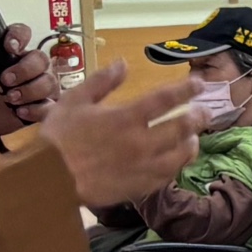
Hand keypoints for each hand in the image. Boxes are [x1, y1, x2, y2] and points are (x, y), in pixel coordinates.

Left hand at [0, 21, 56, 135]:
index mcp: (7, 51)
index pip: (22, 33)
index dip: (20, 37)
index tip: (9, 46)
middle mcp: (26, 66)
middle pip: (41, 59)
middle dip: (26, 69)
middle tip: (5, 80)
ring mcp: (35, 87)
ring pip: (49, 82)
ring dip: (31, 90)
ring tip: (10, 99)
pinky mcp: (39, 108)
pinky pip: (51, 107)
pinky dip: (38, 109)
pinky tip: (20, 112)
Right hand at [31, 59, 201, 209]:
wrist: (46, 180)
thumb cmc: (58, 138)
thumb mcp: (74, 100)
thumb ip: (102, 81)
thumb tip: (123, 63)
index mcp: (125, 118)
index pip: (165, 99)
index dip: (186, 89)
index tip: (198, 83)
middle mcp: (140, 142)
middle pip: (181, 128)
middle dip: (198, 117)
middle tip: (205, 111)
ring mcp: (141, 167)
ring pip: (180, 155)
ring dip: (191, 143)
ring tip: (194, 137)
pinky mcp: (138, 187)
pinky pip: (167, 177)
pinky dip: (177, 166)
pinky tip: (176, 161)